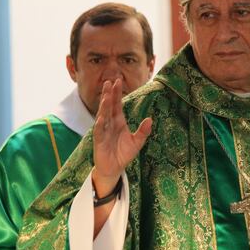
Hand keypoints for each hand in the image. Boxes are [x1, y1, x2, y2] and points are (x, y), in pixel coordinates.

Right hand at [92, 78, 151, 195]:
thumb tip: (150, 119)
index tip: (117, 81)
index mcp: (118, 121)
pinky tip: (101, 118)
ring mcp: (103, 131)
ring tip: (106, 96)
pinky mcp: (99, 141)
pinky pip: (99, 131)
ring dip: (103, 107)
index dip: (116, 93)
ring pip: (102, 116)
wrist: (114, 168)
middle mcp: (109, 123)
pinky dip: (100, 124)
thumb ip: (143, 131)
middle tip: (109, 81)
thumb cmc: (124, 154)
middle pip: (108, 106)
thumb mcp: (137, 142)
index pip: (117, 104)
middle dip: (108, 94)